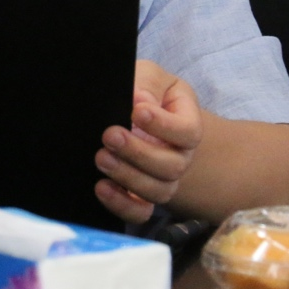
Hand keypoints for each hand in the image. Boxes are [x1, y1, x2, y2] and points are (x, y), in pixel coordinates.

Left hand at [94, 59, 203, 222]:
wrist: (136, 117)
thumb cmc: (145, 92)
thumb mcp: (148, 76)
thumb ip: (147, 83)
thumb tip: (140, 99)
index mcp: (187, 123)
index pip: (188, 132)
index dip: (164, 126)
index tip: (137, 111)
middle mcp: (180, 156)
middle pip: (172, 166)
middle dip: (139, 152)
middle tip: (110, 135)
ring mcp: (163, 179)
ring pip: (157, 191)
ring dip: (128, 177)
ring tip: (101, 158)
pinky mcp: (142, 196)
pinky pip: (140, 212)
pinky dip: (122, 205)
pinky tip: (101, 187)